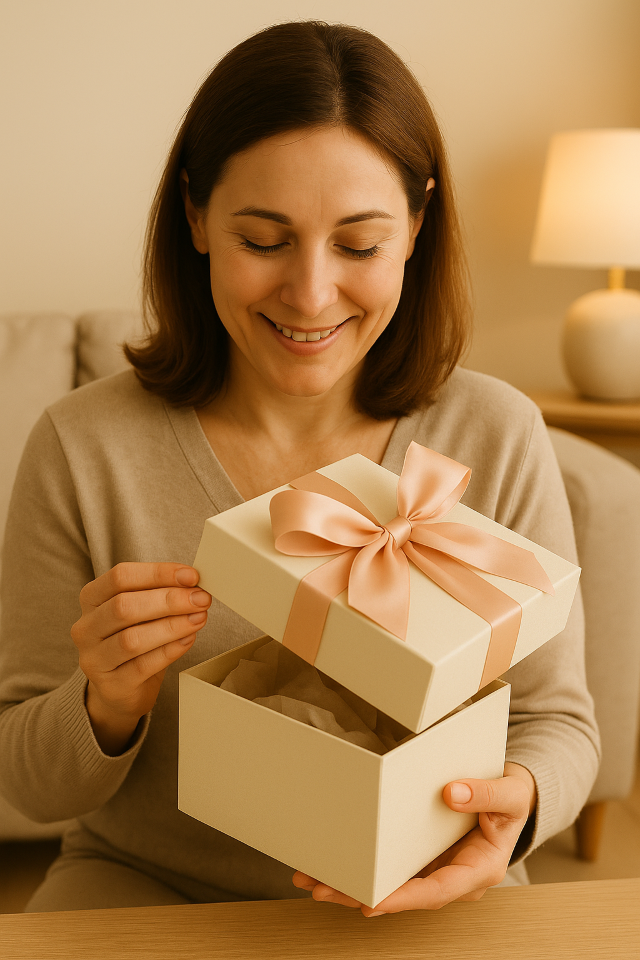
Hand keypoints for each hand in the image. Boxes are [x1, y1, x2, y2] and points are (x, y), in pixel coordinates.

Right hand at [71, 562, 210, 754]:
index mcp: (91, 599)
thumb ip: (160, 593)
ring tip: (199, 618)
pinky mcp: (111, 686)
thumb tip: (194, 583)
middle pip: (124, 606)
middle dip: (168, 600)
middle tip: (201, 599)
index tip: (191, 576)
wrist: (121, 690)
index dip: (158, 573)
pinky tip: (188, 639)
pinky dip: (169, 650)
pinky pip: (142, 666)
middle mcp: (86, 628)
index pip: (120, 576)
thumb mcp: (142, 611)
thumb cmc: (135, 639)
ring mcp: (94, 659)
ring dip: (172, 626)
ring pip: (131, 639)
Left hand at [293, 762, 535, 916]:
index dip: (404, 898)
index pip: (437, 890)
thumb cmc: (514, 798)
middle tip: (322, 888)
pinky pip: (390, 865)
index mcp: (479, 869)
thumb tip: (452, 793)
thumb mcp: (510, 793)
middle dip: (361, 894)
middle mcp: (453, 875)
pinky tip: (331, 862)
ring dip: (352, 884)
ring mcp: (436, 866)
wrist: (513, 795)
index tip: (373, 901)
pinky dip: (362, 864)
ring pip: (391, 883)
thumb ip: (487, 794)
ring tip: (313, 879)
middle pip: (404, 893)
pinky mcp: (422, 855)